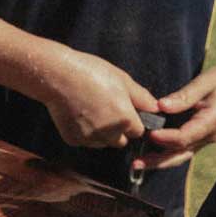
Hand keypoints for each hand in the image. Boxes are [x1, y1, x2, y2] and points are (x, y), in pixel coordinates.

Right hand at [41, 48, 159, 148]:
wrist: (59, 77)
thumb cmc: (93, 73)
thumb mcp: (123, 80)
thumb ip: (142, 97)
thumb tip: (155, 108)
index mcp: (125, 119)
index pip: (137, 132)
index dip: (133, 122)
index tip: (125, 112)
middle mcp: (108, 134)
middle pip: (120, 141)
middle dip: (118, 131)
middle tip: (108, 111)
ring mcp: (89, 139)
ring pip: (103, 143)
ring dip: (102, 134)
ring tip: (93, 112)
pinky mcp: (73, 140)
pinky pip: (86, 141)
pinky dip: (85, 133)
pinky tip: (80, 115)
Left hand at [140, 58, 215, 170]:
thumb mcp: (205, 81)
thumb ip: (183, 96)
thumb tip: (160, 106)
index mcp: (214, 121)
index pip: (185, 136)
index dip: (166, 138)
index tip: (149, 134)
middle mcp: (212, 135)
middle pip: (181, 153)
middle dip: (158, 161)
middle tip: (136, 163)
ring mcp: (208, 138)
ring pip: (182, 155)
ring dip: (160, 161)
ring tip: (138, 163)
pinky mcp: (204, 137)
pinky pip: (184, 149)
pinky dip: (167, 153)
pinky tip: (150, 153)